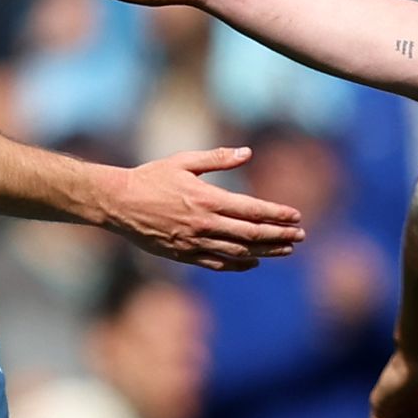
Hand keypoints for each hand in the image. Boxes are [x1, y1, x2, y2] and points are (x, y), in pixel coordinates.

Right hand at [100, 146, 304, 269]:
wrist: (118, 203)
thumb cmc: (150, 177)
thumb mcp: (184, 161)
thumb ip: (217, 159)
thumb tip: (247, 152)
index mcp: (207, 199)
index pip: (252, 210)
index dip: (277, 215)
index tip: (297, 216)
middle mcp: (204, 224)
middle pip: (251, 234)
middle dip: (280, 235)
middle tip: (300, 236)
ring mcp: (194, 243)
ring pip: (238, 252)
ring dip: (266, 251)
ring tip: (286, 250)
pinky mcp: (183, 255)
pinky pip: (217, 264)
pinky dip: (238, 265)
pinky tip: (254, 262)